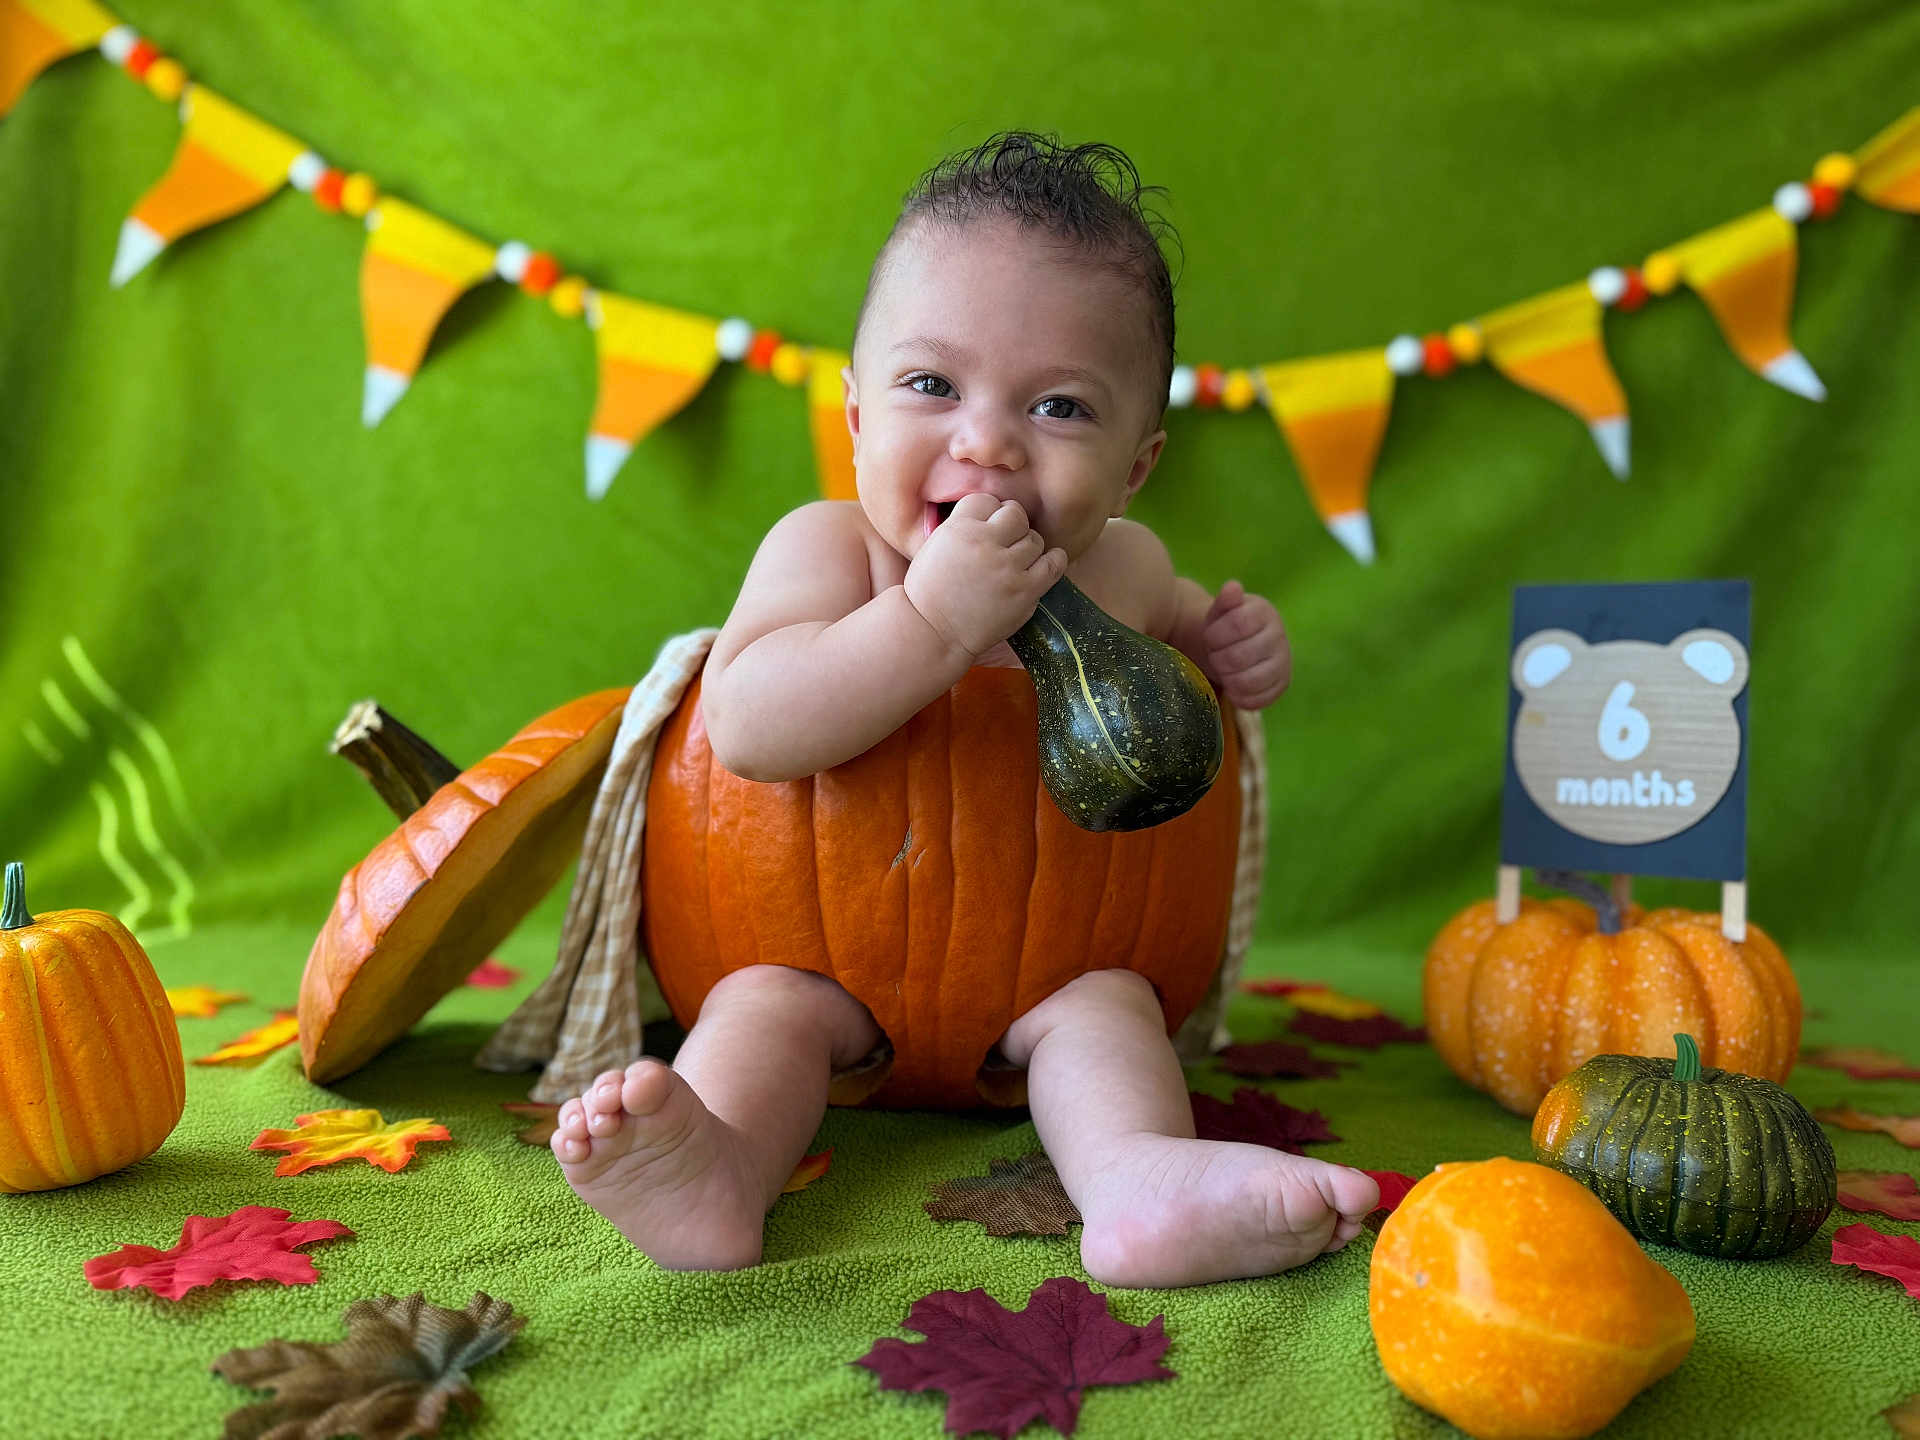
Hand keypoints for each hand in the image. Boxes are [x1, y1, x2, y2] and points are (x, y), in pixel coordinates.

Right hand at [904, 493, 1067, 658]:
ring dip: (1027, 548)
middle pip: (1015, 514)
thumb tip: (993, 513)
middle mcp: (984, 543)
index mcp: (958, 528)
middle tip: (1004, 545)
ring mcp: (1006, 567)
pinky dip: (1052, 560)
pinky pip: (1052, 564)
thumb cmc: (930, 592)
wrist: (932, 633)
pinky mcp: (1024, 590)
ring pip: (1035, 539)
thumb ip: (963, 525)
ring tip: (1014, 562)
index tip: (987, 530)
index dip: (989, 514)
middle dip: (1011, 527)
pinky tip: (1042, 564)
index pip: (987, 500)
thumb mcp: (935, 545)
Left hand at [1202, 580, 1290, 709]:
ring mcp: (1283, 662)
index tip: (1209, 637)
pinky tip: (1232, 686)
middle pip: (1240, 656)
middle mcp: (1279, 636)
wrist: (1238, 647)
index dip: (1215, 635)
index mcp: (1264, 612)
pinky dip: (1239, 696)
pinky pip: (1259, 699)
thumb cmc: (1224, 626)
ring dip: (1227, 678)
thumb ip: (1224, 600)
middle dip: (1218, 659)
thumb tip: (1232, 587)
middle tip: (1214, 656)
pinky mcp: (1282, 684)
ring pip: (1250, 680)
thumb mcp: (1219, 611)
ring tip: (1222, 670)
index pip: (1238, 624)